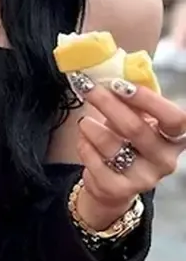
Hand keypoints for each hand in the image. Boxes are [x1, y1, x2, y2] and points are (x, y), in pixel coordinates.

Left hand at [73, 77, 185, 228]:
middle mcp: (165, 159)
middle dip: (107, 104)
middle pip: (136, 128)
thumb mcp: (136, 118)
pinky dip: (85, 146)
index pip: (175, 118)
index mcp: (174, 137)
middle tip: (87, 88)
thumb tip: (112, 70)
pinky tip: (85, 140)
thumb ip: (132, 99)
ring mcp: (145, 178)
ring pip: (112, 146)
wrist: (114, 181)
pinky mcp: (120, 190)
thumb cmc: (127, 140)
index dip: (148, 100)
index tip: (119, 84)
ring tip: (84, 120)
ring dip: (91, 127)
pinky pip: (95, 162)